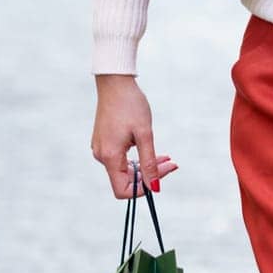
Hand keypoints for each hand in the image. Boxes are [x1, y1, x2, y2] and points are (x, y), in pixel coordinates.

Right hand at [92, 74, 180, 198]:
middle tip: (171, 163)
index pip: (123, 190)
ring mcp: (102, 148)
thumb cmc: (130, 104)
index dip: (143, 188)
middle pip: (126, 179)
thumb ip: (149, 162)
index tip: (161, 175)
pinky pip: (121, 157)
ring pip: (125, 168)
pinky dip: (137, 156)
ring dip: (145, 164)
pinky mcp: (104, 140)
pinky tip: (150, 148)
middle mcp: (102, 156)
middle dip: (149, 174)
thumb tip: (154, 187)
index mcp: (110, 156)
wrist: (116, 82)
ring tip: (165, 156)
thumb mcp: (145, 134)